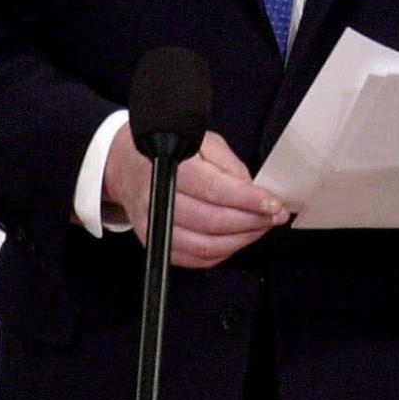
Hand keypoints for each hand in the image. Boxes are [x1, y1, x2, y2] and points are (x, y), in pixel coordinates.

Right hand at [102, 122, 289, 269]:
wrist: (124, 163)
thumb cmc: (167, 148)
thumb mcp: (200, 140)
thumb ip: (227, 163)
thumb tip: (251, 190)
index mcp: (169, 165)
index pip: (214, 190)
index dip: (248, 200)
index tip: (274, 204)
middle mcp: (157, 197)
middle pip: (212, 222)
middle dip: (251, 222)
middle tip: (275, 216)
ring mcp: (153, 225)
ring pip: (204, 246)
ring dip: (241, 241)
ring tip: (261, 227)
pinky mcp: (154, 242)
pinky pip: (193, 259)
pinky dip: (222, 254)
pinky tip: (238, 239)